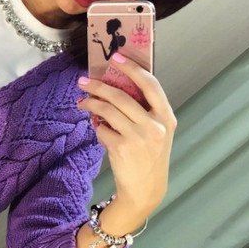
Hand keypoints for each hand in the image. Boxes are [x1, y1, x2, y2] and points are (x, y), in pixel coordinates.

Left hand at [77, 53, 177, 213]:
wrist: (145, 189)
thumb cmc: (148, 158)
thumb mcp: (155, 133)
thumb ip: (142, 113)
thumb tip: (113, 91)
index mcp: (166, 117)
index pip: (151, 85)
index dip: (133, 69)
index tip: (116, 57)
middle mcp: (154, 125)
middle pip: (121, 96)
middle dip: (98, 86)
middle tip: (83, 81)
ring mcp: (138, 137)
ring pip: (107, 110)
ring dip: (91, 103)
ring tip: (82, 101)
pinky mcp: (121, 148)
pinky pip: (102, 129)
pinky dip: (96, 126)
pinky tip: (96, 127)